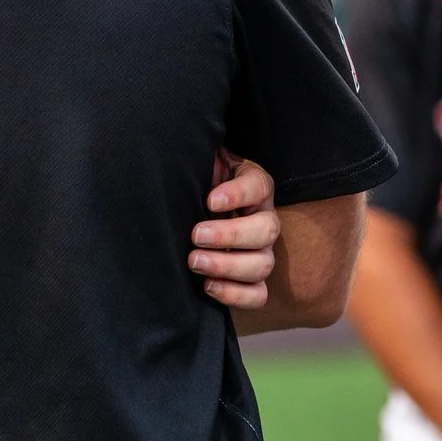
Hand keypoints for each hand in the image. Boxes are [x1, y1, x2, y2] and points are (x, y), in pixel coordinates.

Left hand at [189, 150, 277, 310]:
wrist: (186, 214)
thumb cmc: (192, 187)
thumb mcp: (196, 165)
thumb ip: (195, 158)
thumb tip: (174, 146)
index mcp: (254, 187)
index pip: (258, 186)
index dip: (238, 194)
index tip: (210, 200)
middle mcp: (264, 219)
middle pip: (267, 230)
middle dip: (229, 235)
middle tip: (195, 235)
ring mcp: (261, 252)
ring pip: (263, 264)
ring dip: (228, 266)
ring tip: (194, 261)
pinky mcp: (251, 281)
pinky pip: (258, 295)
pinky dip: (236, 294)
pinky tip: (207, 285)